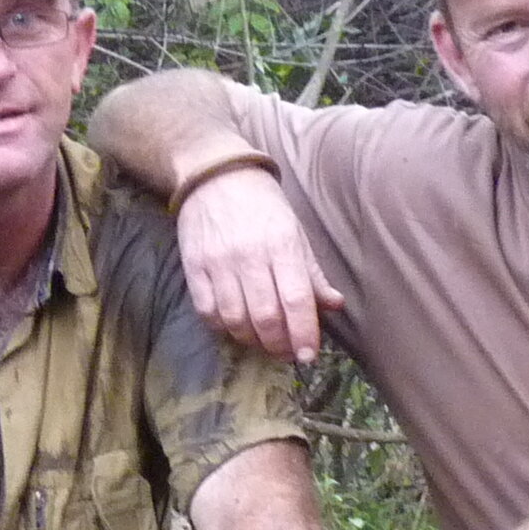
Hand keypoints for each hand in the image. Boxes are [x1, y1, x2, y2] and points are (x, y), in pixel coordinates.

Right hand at [175, 165, 342, 363]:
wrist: (215, 174)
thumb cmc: (263, 205)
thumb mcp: (296, 232)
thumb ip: (313, 273)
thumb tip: (334, 305)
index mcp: (282, 244)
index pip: (295, 299)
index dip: (303, 333)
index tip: (309, 355)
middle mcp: (249, 255)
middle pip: (265, 316)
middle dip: (279, 344)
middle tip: (287, 353)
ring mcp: (218, 262)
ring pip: (235, 319)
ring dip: (252, 340)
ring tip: (263, 341)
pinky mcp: (193, 267)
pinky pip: (208, 311)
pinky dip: (224, 328)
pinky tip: (236, 326)